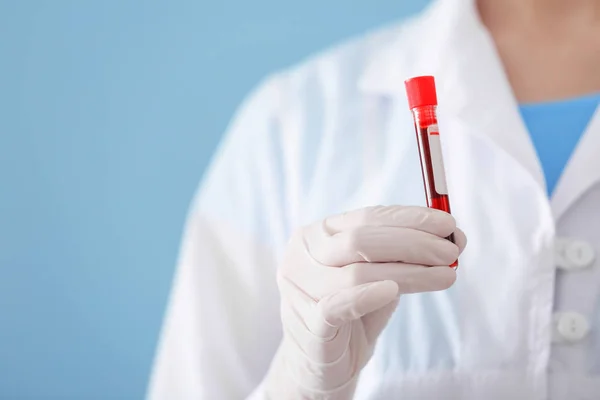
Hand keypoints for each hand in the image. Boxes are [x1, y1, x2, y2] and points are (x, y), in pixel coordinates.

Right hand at [263, 205, 466, 398]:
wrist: (319, 363)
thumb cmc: (350, 313)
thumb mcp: (375, 275)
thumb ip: (403, 255)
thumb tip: (454, 238)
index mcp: (317, 235)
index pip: (367, 217)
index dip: (410, 218)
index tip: (448, 225)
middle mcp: (302, 256)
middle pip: (361, 240)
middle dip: (413, 242)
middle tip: (450, 252)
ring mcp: (300, 290)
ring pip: (357, 273)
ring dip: (409, 273)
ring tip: (445, 276)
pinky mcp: (309, 325)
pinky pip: (337, 306)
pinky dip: (367, 296)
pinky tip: (393, 291)